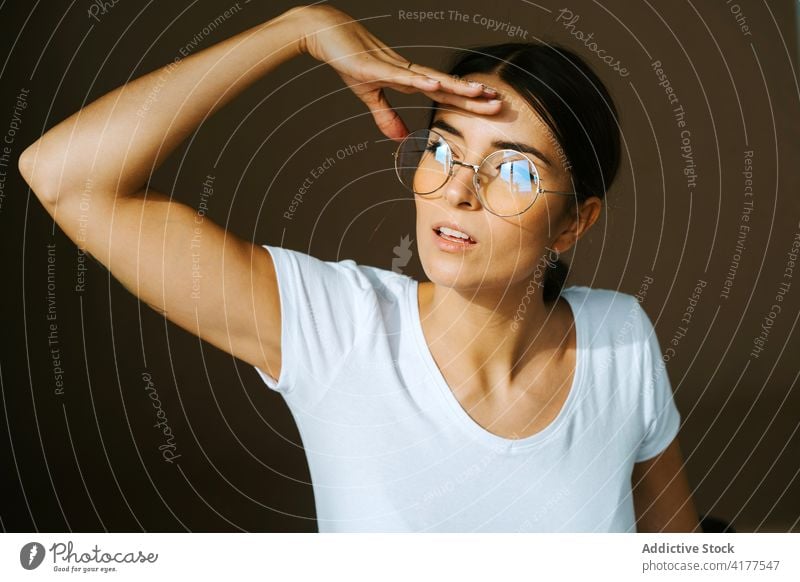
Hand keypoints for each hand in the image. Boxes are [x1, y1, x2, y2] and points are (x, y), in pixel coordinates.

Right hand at [293, 5, 501, 139]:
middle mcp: (408, 72)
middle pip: (446, 86)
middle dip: (473, 97)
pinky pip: (401, 76)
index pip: (444, 93)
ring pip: (432, 79)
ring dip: (455, 86)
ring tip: (479, 93)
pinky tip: (435, 85)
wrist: (325, 33)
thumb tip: (400, 138)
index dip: (467, 102)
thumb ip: (385, 115)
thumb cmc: (348, 59)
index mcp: (408, 79)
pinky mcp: (376, 68)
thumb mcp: (368, 94)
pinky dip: (419, 81)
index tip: (490, 107)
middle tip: (500, 104)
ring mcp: (393, 68)